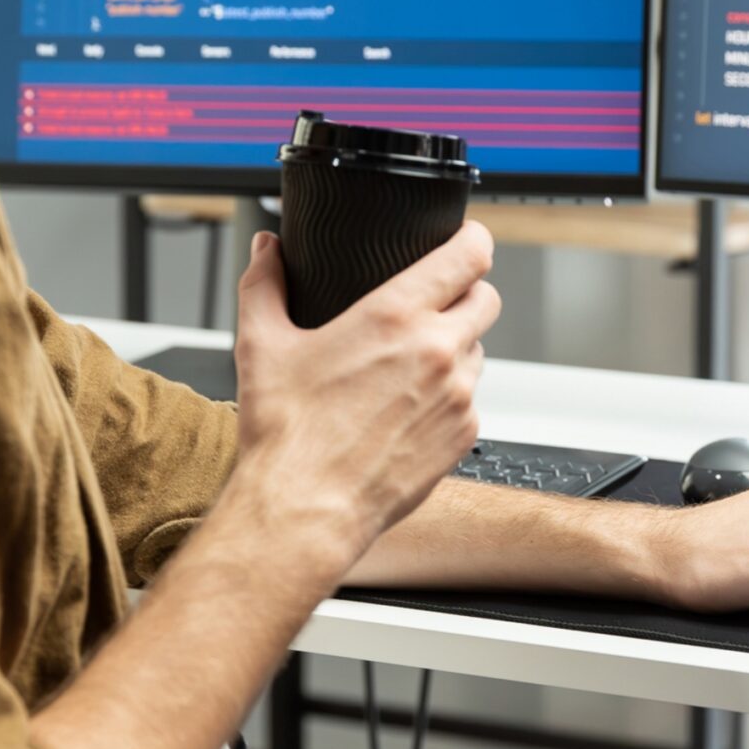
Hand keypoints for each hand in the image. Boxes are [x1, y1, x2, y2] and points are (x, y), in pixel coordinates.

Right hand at [228, 223, 501, 564]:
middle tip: (435, 303)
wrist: (305, 509)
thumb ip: (264, 284)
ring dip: (456, 347)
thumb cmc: (286, 434)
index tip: (466, 239)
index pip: (470, 254)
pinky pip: (470, 400)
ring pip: (478, 351)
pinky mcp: (463, 436)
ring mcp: (458, 396)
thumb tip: (266, 249)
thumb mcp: (261, 345)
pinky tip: (408, 408)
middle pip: (486, 298)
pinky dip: (448, 397)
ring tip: (410, 365)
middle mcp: (438, 351)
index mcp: (395, 316)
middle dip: (467, 293)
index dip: (473, 239)